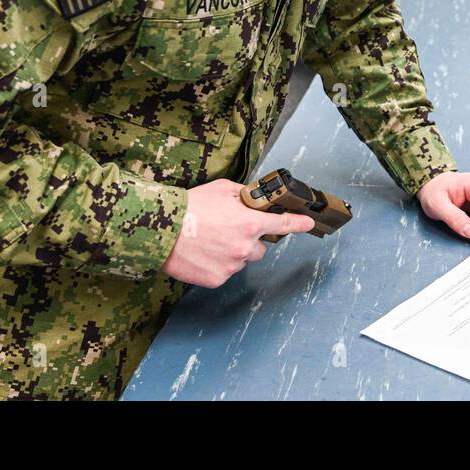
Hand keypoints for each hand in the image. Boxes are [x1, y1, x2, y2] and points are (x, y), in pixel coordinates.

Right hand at [162, 179, 314, 287]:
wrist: (161, 229)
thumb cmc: (190, 207)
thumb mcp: (222, 190)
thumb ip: (244, 195)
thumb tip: (253, 198)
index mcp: (251, 223)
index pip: (283, 225)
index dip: (299, 223)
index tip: (309, 223)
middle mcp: (246, 247)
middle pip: (261, 249)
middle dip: (250, 241)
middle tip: (229, 232)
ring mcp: (232, 265)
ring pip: (241, 261)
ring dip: (233, 253)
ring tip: (210, 241)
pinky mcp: (218, 279)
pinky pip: (225, 272)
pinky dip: (217, 264)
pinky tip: (203, 253)